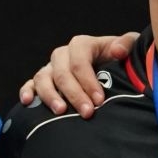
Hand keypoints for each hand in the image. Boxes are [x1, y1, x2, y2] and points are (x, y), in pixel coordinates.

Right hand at [17, 33, 136, 117]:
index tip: (99, 100)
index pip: (79, 61)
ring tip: (60, 111)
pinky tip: (27, 102)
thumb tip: (117, 51)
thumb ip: (127, 45)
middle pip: (61, 72)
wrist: (112, 70)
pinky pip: (30, 84)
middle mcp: (63, 55)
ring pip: (43, 78)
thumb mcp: (130, 49)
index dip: (88, 80)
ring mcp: (51, 68)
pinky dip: (27, 91)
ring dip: (50, 95)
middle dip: (74, 94)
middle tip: (87, 113)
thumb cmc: (121, 60)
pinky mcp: (42, 81)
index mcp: (82, 45)